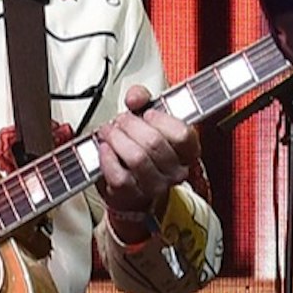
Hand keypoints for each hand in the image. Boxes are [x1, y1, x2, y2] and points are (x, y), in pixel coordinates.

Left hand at [96, 82, 201, 248]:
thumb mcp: (148, 118)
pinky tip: (104, 149)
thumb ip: (143, 99)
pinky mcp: (131, 195)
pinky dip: (107, 159)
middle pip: (154, 143)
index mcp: (187, 151)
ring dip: (117, 139)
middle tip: (121, 120)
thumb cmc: (144, 149)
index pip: (182, 134)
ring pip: (137, 159)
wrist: (133, 187)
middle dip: (131, 125)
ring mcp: (154, 185)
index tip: (147, 113)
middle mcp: (175, 171)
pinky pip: (119, 176)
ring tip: (109, 132)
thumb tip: (135, 97)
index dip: (161, 120)